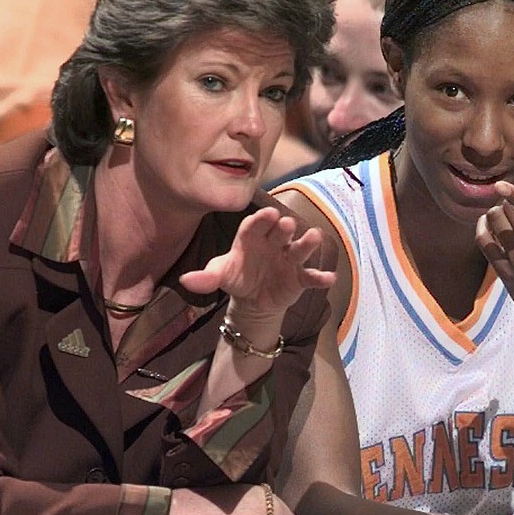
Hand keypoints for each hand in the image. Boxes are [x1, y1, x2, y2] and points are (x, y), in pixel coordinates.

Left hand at [180, 207, 335, 318]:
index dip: (261, 220)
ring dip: (307, 244)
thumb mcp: (220, 276)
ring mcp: (288, 259)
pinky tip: (330, 278)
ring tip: (314, 237)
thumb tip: (184, 282)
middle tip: (287, 224)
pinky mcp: (300, 277)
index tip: (267, 214)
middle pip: (280, 233)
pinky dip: (321, 278)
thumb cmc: (237, 277)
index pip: (255, 225)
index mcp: (251, 238)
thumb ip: (205, 278)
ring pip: (299, 249)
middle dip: (284, 228)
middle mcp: (273, 243)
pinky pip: (312, 277)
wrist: (253, 300)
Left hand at [475, 181, 513, 323]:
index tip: (501, 184)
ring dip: (494, 214)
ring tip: (498, 209)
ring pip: (499, 231)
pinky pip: (487, 248)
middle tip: (507, 199)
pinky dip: (482, 230)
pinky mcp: (507, 276)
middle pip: (513, 221)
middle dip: (506, 204)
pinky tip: (485, 221)